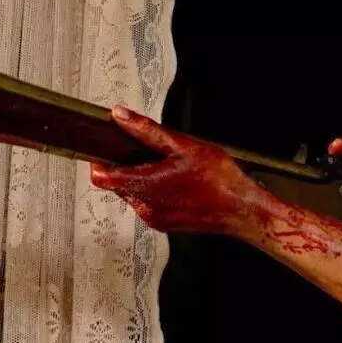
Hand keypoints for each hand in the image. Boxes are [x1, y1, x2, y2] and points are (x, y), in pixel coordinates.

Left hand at [89, 106, 260, 235]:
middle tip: (154, 156)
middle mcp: (145, 206)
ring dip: (144, 181)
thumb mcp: (183, 146)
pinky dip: (156, 194)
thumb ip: (147, 131)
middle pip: (119, 184)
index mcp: (145, 185)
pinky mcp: (165, 225)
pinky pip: (149, 205)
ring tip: (172, 171)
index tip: (106, 150)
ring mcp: (154, 218)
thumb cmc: (219, 180)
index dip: (100, 161)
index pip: (102, 177)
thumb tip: (121, 116)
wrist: (241, 210)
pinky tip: (179, 186)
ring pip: (134, 194)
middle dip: (130, 167)